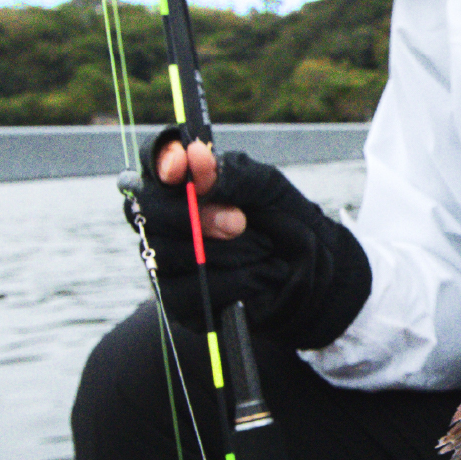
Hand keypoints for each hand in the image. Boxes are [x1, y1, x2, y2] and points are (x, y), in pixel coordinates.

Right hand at [129, 137, 372, 349]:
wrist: (311, 272)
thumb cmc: (282, 221)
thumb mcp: (268, 188)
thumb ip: (234, 173)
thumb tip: (197, 160)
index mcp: (183, 181)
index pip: (154, 160)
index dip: (163, 160)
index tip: (184, 163)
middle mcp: (163, 219)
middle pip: (149, 210)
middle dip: (195, 215)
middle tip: (239, 221)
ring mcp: (165, 260)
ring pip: (168, 253)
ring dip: (225, 251)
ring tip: (264, 249)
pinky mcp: (177, 300)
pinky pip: (188, 291)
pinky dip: (233, 281)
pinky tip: (260, 275)